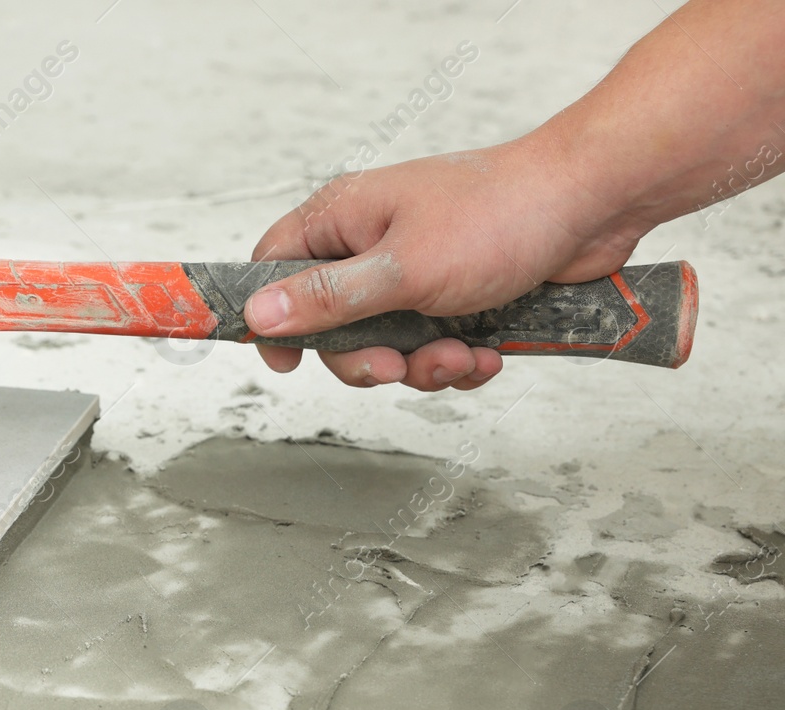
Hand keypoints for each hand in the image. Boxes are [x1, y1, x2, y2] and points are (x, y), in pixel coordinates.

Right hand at [246, 138, 646, 390]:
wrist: (594, 203)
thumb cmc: (501, 215)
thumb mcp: (402, 269)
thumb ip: (326, 298)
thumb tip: (257, 315)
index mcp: (344, 220)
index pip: (274, 268)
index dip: (271, 318)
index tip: (285, 362)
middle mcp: (372, 244)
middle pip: (332, 325)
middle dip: (369, 358)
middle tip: (397, 365)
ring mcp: (415, 271)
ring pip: (387, 344)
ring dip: (422, 365)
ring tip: (461, 354)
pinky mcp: (455, 295)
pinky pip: (432, 346)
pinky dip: (457, 360)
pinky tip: (486, 353)